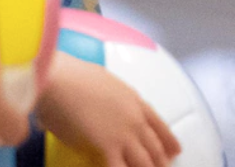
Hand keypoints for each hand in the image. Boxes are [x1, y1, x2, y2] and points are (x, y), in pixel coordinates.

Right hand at [39, 55, 180, 166]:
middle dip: (160, 162)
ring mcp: (124, 133)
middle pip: (154, 147)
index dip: (168, 140)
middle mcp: (134, 118)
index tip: (175, 150)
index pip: (158, 124)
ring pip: (144, 162)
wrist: (58, 80)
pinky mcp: (108, 146)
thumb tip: (99, 104)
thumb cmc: (72, 76)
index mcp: (134, 100)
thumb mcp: (101, 82)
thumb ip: (108, 97)